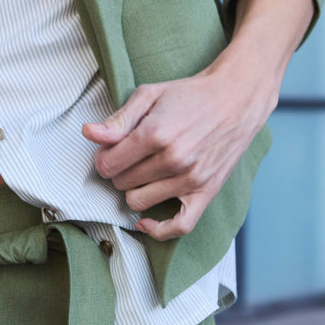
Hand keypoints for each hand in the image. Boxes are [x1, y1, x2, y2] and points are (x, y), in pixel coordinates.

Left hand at [82, 62, 275, 241]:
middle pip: (121, 183)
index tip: (111, 150)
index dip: (103, 157)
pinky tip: (146, 221)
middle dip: (119, 170)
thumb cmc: (191, 94)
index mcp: (155, 133)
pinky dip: (158, 230)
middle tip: (130, 156)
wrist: (236, 98)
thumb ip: (118, 119)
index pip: (107, 164)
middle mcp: (173, 159)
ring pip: (139, 202)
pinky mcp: (207, 192)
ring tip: (143, 173)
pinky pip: (179, 226)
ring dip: (134, 190)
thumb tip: (89, 134)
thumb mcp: (150, 95)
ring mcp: (191, 179)